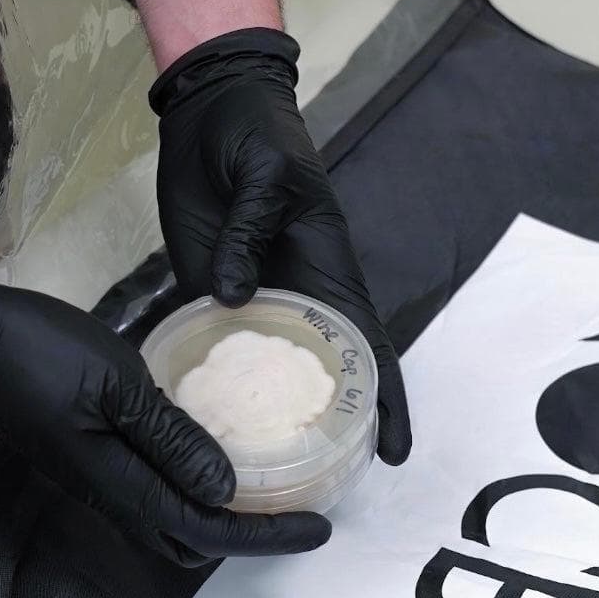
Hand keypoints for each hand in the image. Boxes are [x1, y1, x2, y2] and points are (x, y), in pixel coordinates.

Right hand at [0, 244, 331, 566]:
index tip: (319, 527)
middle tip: (292, 506)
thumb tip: (226, 490)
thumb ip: (171, 440)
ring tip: (264, 482)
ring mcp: (96, 478)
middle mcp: (112, 493)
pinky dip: (192, 484)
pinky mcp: (88, 457)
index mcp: (123, 482)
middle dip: (246, 535)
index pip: (209, 530)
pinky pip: (151, 490)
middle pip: (190, 540)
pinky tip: (211, 449)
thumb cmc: (42, 353)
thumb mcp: (118, 386)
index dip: (268, 537)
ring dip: (218, 512)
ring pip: (169, 518)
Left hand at [150, 28, 412, 466]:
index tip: (393, 453)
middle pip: (323, 375)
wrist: (206, 112)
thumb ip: (251, 232)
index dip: (387, 399)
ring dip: (271, 417)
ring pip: (268, 372)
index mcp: (328, 273)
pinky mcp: (209, 294)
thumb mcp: (263, 174)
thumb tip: (234, 299)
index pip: (368, 346)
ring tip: (266, 473)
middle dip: (333, 428)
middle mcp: (295, 299)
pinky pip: (215, 348)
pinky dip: (216, 385)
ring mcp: (252, 302)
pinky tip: (207, 423)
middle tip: (324, 485)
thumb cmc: (252, 135)